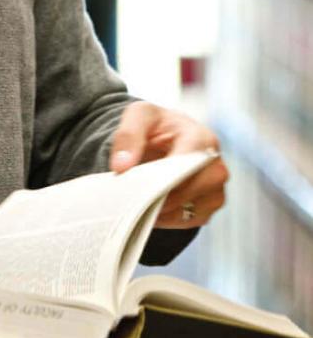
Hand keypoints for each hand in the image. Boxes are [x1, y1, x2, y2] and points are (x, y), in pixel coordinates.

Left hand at [109, 101, 228, 228]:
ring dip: (163, 211)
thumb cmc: (157, 126)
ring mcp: (215, 186)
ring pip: (192, 208)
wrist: (166, 138)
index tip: (141, 184)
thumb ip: (128, 136)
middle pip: (194, 188)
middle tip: (135, 200)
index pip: (188, 161)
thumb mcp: (138, 117)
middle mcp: (214, 163)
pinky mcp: (209, 205)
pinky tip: (151, 211)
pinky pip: (190, 220)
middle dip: (162, 196)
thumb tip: (122, 166)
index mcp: (200, 137)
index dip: (164, 176)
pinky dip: (168, 219)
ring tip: (139, 205)